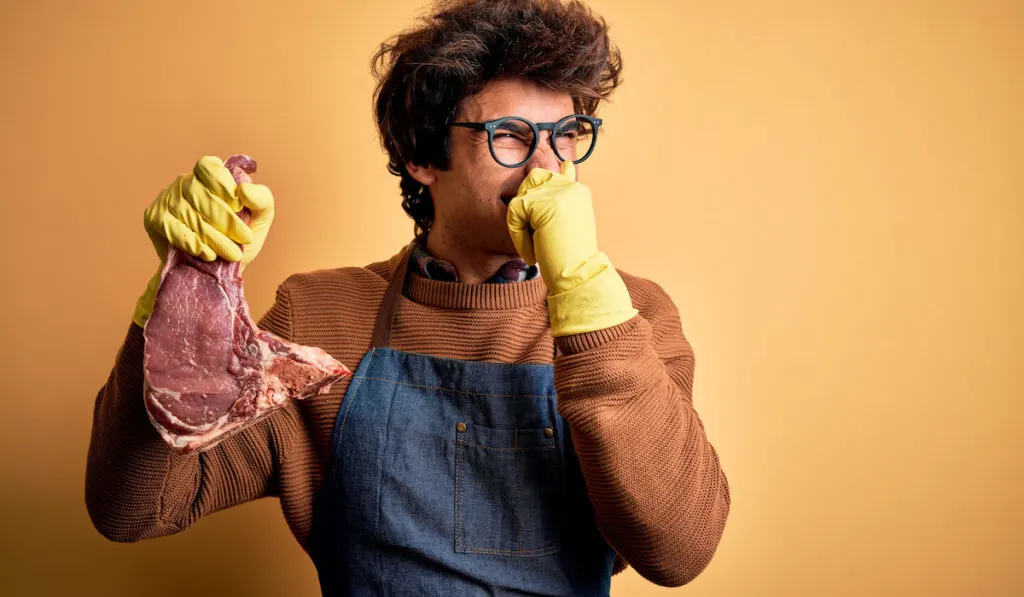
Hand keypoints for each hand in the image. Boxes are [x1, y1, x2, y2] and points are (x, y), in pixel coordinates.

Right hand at [132, 156, 274, 326]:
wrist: (217, 270)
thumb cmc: (239, 237)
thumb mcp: (259, 217)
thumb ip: (262, 199)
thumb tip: (245, 190)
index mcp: (209, 174)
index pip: (209, 167)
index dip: (223, 185)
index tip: (239, 206)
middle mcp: (184, 182)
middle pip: (199, 194)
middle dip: (226, 219)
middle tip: (245, 239)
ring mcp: (167, 199)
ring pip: (188, 214)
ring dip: (214, 237)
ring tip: (233, 254)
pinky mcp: (155, 218)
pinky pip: (172, 228)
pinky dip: (192, 242)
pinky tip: (208, 254)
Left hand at [506, 160, 636, 336]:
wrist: (578, 275)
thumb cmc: (570, 257)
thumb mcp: (566, 223)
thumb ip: (559, 200)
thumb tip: (565, 166)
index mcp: (578, 191)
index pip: (554, 174)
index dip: (544, 187)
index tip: (557, 191)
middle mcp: (570, 187)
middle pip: (532, 179)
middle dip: (526, 206)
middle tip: (537, 235)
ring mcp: (559, 193)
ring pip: (521, 197)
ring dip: (520, 222)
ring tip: (535, 244)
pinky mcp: (544, 202)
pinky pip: (515, 211)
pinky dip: (517, 235)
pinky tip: (532, 252)